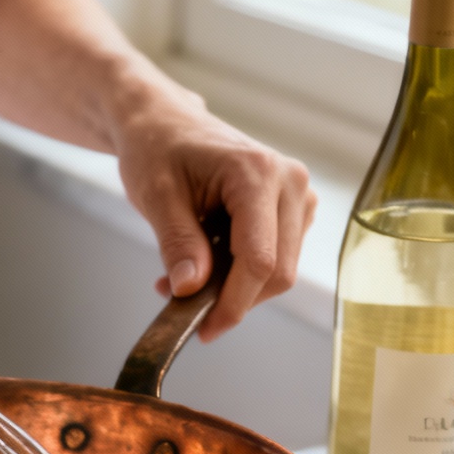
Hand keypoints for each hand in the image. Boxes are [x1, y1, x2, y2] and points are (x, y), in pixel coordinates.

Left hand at [112, 86, 316, 341]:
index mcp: (257, 173)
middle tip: (184, 307)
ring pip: (279, 270)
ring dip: (234, 288)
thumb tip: (190, 290)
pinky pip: (276, 257)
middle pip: (277, 272)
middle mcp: (290, 182)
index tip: (204, 330)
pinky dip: (241, 272)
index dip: (233, 303)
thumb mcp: (156, 197)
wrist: (166, 123)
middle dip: (232, 299)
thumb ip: (177, 244)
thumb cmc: (157, 149)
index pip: (259, 259)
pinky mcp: (294, 208)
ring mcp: (298, 195)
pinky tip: (207, 262)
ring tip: (186, 275)